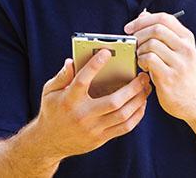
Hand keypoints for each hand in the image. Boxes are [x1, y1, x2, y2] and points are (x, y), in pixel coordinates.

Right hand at [33, 50, 151, 159]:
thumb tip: (72, 61)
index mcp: (69, 100)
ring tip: (146, 88)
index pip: (82, 80)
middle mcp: (82, 115)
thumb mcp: (50, 91)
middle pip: (113, 102)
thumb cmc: (52, 111)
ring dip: (139, 100)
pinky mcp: (100, 139)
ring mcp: (93, 129)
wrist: (48, 143)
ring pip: (123, 115)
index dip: (94, 65)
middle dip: (132, 88)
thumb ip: (62, 76)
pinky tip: (141, 103)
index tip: (107, 52)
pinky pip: (124, 127)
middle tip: (143, 76)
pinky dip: (137, 115)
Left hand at [124, 11, 195, 121]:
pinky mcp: (169, 78)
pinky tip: (143, 67)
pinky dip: (141, 61)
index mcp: (187, 38)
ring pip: (151, 44)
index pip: (164, 18)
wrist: (194, 100)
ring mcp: (179, 63)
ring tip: (140, 57)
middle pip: (157, 28)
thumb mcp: (178, 50)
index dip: (143, 20)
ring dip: (139, 50)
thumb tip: (143, 15)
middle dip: (138, 34)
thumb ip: (162, 33)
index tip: (130, 28)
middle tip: (132, 43)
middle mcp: (186, 49)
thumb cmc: (181, 73)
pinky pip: (149, 60)